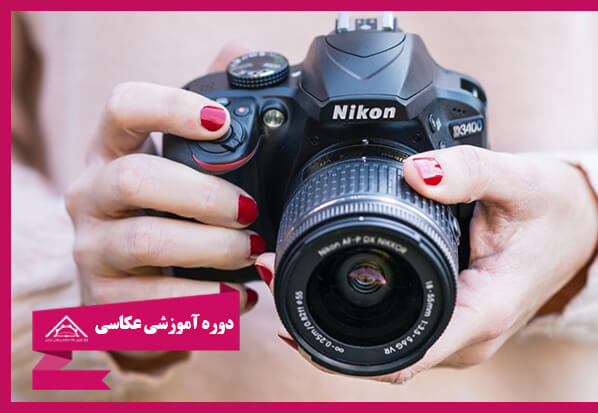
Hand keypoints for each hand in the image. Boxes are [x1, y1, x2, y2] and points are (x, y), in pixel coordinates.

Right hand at [66, 42, 261, 311]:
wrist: (133, 293)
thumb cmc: (163, 217)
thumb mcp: (177, 166)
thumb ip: (206, 116)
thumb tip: (242, 53)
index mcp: (111, 152)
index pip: (122, 108)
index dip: (170, 108)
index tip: (223, 124)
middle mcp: (90, 196)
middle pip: (136, 178)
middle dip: (204, 194)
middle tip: (251, 210)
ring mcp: (91, 249)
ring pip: (144, 239)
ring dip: (211, 246)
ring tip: (252, 253)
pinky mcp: (105, 300)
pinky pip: (153, 301)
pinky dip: (204, 300)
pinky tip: (239, 297)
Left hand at [254, 145, 597, 382]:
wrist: (580, 226)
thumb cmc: (555, 212)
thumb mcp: (519, 182)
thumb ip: (469, 172)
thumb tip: (415, 171)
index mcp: (480, 313)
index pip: (403, 356)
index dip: (340, 349)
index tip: (293, 320)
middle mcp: (466, 337)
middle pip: (382, 360)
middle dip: (324, 336)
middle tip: (277, 287)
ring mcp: (458, 335)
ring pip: (386, 352)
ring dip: (336, 329)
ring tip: (291, 286)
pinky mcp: (451, 323)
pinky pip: (399, 336)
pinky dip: (360, 323)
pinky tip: (329, 292)